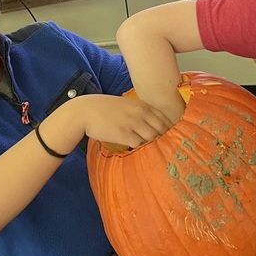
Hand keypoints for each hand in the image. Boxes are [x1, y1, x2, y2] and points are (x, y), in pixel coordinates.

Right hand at [59, 94, 173, 149]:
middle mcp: (140, 113)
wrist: (85, 112)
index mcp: (142, 105)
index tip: (170, 138)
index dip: (169, 129)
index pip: (164, 118)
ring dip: (153, 145)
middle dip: (164, 139)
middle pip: (162, 129)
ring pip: (153, 138)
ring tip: (152, 151)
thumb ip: (140, 112)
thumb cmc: (104, 109)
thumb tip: (152, 124)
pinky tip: (138, 151)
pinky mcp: (124, 134)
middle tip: (164, 148)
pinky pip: (140, 145)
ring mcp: (133, 124)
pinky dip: (141, 149)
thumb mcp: (126, 104)